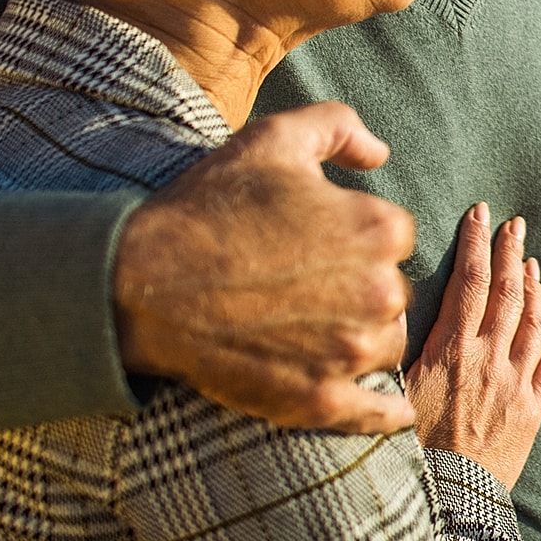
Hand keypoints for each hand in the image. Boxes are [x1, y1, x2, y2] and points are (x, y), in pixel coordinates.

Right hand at [112, 101, 416, 434]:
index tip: (315, 237)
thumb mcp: (274, 139)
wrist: (144, 279)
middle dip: (361, 284)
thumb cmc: (210, 204)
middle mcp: (377, 292)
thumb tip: (378, 152)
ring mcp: (349, 353)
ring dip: (361, 336)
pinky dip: (386, 413)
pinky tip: (393, 412)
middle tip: (303, 279)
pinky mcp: (320, 400)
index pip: (395, 235)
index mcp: (376, 228)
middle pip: (394, 291)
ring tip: (308, 322)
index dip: (356, 232)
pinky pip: (376, 413)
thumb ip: (339, 126)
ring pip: (383, 344)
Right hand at [404, 202, 540, 488]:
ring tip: (531, 262)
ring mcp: (514, 386)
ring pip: (533, 322)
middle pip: (506, 292)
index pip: (470, 280)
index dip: (476, 242)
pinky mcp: (531, 413)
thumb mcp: (388, 391)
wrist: (446, 507)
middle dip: (510, 252)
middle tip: (514, 224)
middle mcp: (487, 361)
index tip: (480, 213)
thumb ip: (394, 347)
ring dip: (532, 287)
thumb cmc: (406, 450)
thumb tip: (383, 308)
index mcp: (450, 350)